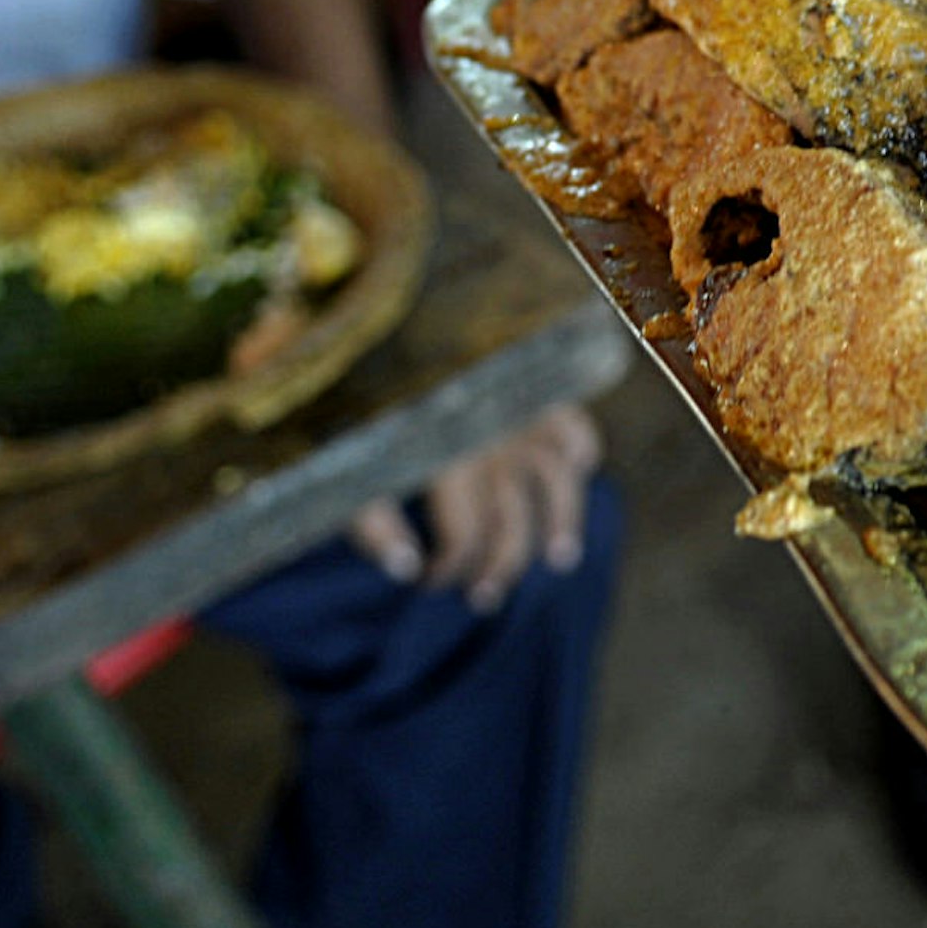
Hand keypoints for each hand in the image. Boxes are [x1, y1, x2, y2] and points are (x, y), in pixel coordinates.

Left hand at [347, 404, 601, 611]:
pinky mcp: (528, 389)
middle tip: (483, 598)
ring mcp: (513, 411)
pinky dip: (580, 445)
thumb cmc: (354, 403)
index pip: (464, 534)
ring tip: (560, 560)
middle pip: (510, 520)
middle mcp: (487, 435)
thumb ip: (372, 521)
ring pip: (556, 479)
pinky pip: (572, 419)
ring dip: (562, 522)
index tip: (427, 582)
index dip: (450, 568)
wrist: (367, 329)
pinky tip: (578, 468)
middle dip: (500, 566)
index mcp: (441, 455)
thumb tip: (404, 570)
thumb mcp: (345, 466)